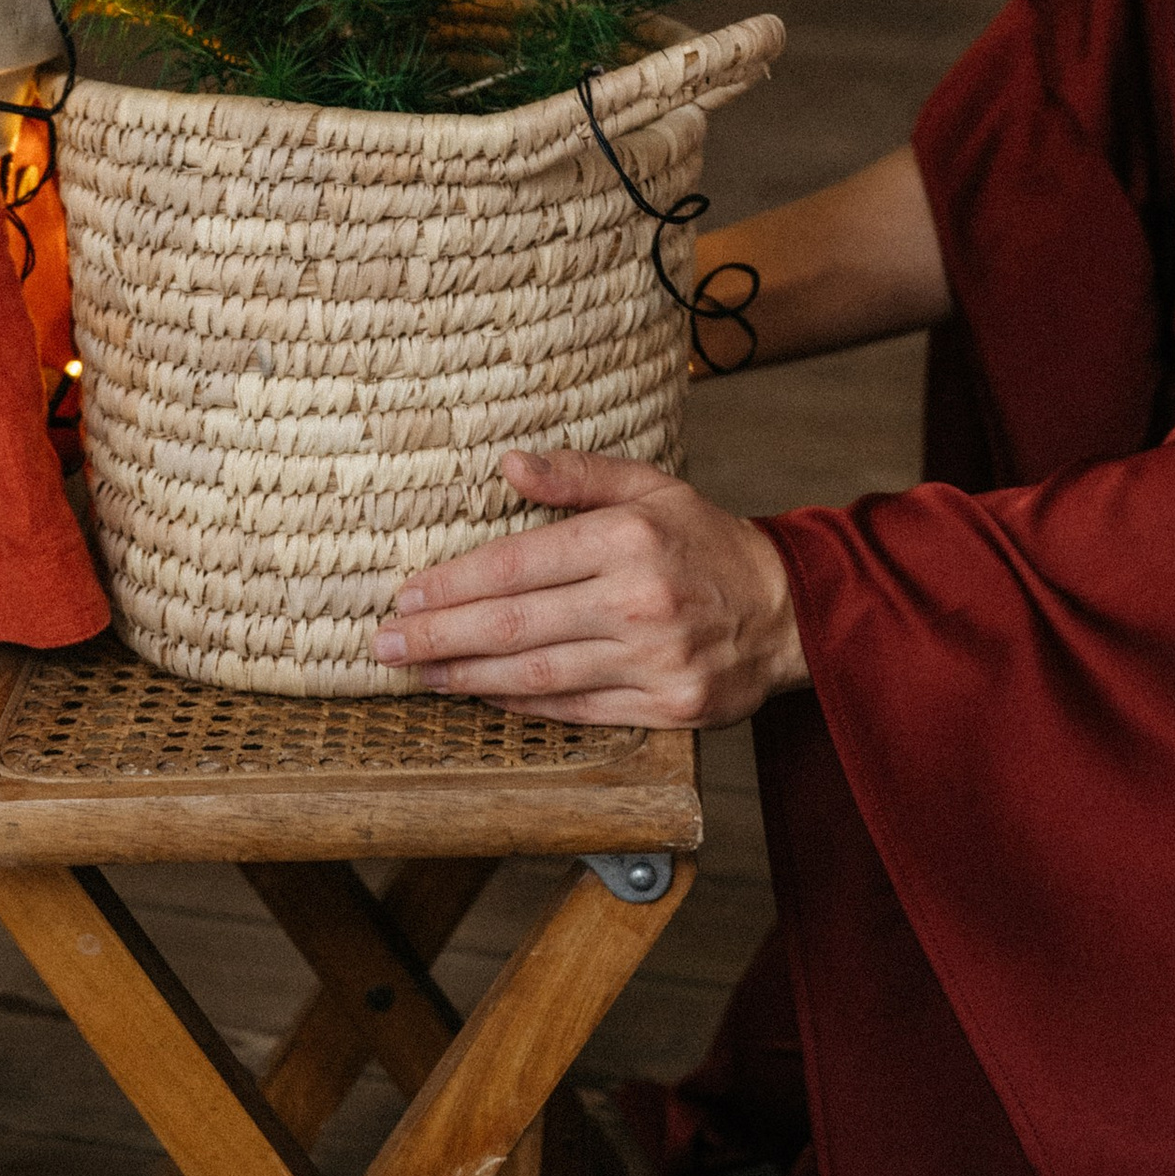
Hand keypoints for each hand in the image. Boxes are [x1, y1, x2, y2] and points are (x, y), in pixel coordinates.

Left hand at [371, 447, 808, 728]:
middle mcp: (638, 602)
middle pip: (515, 624)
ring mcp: (653, 660)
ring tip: (420, 675)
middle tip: (385, 643)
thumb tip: (507, 465)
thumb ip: (578, 475)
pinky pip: (576, 710)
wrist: (789, 607)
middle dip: (440, 636)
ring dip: (468, 677)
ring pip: (538, 675)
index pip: (518, 565)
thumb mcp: (651, 486)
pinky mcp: (666, 707)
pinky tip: (484, 696)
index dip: (454, 583)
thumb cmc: (706, 542)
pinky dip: (523, 706)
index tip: (405, 594)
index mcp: (628, 539)